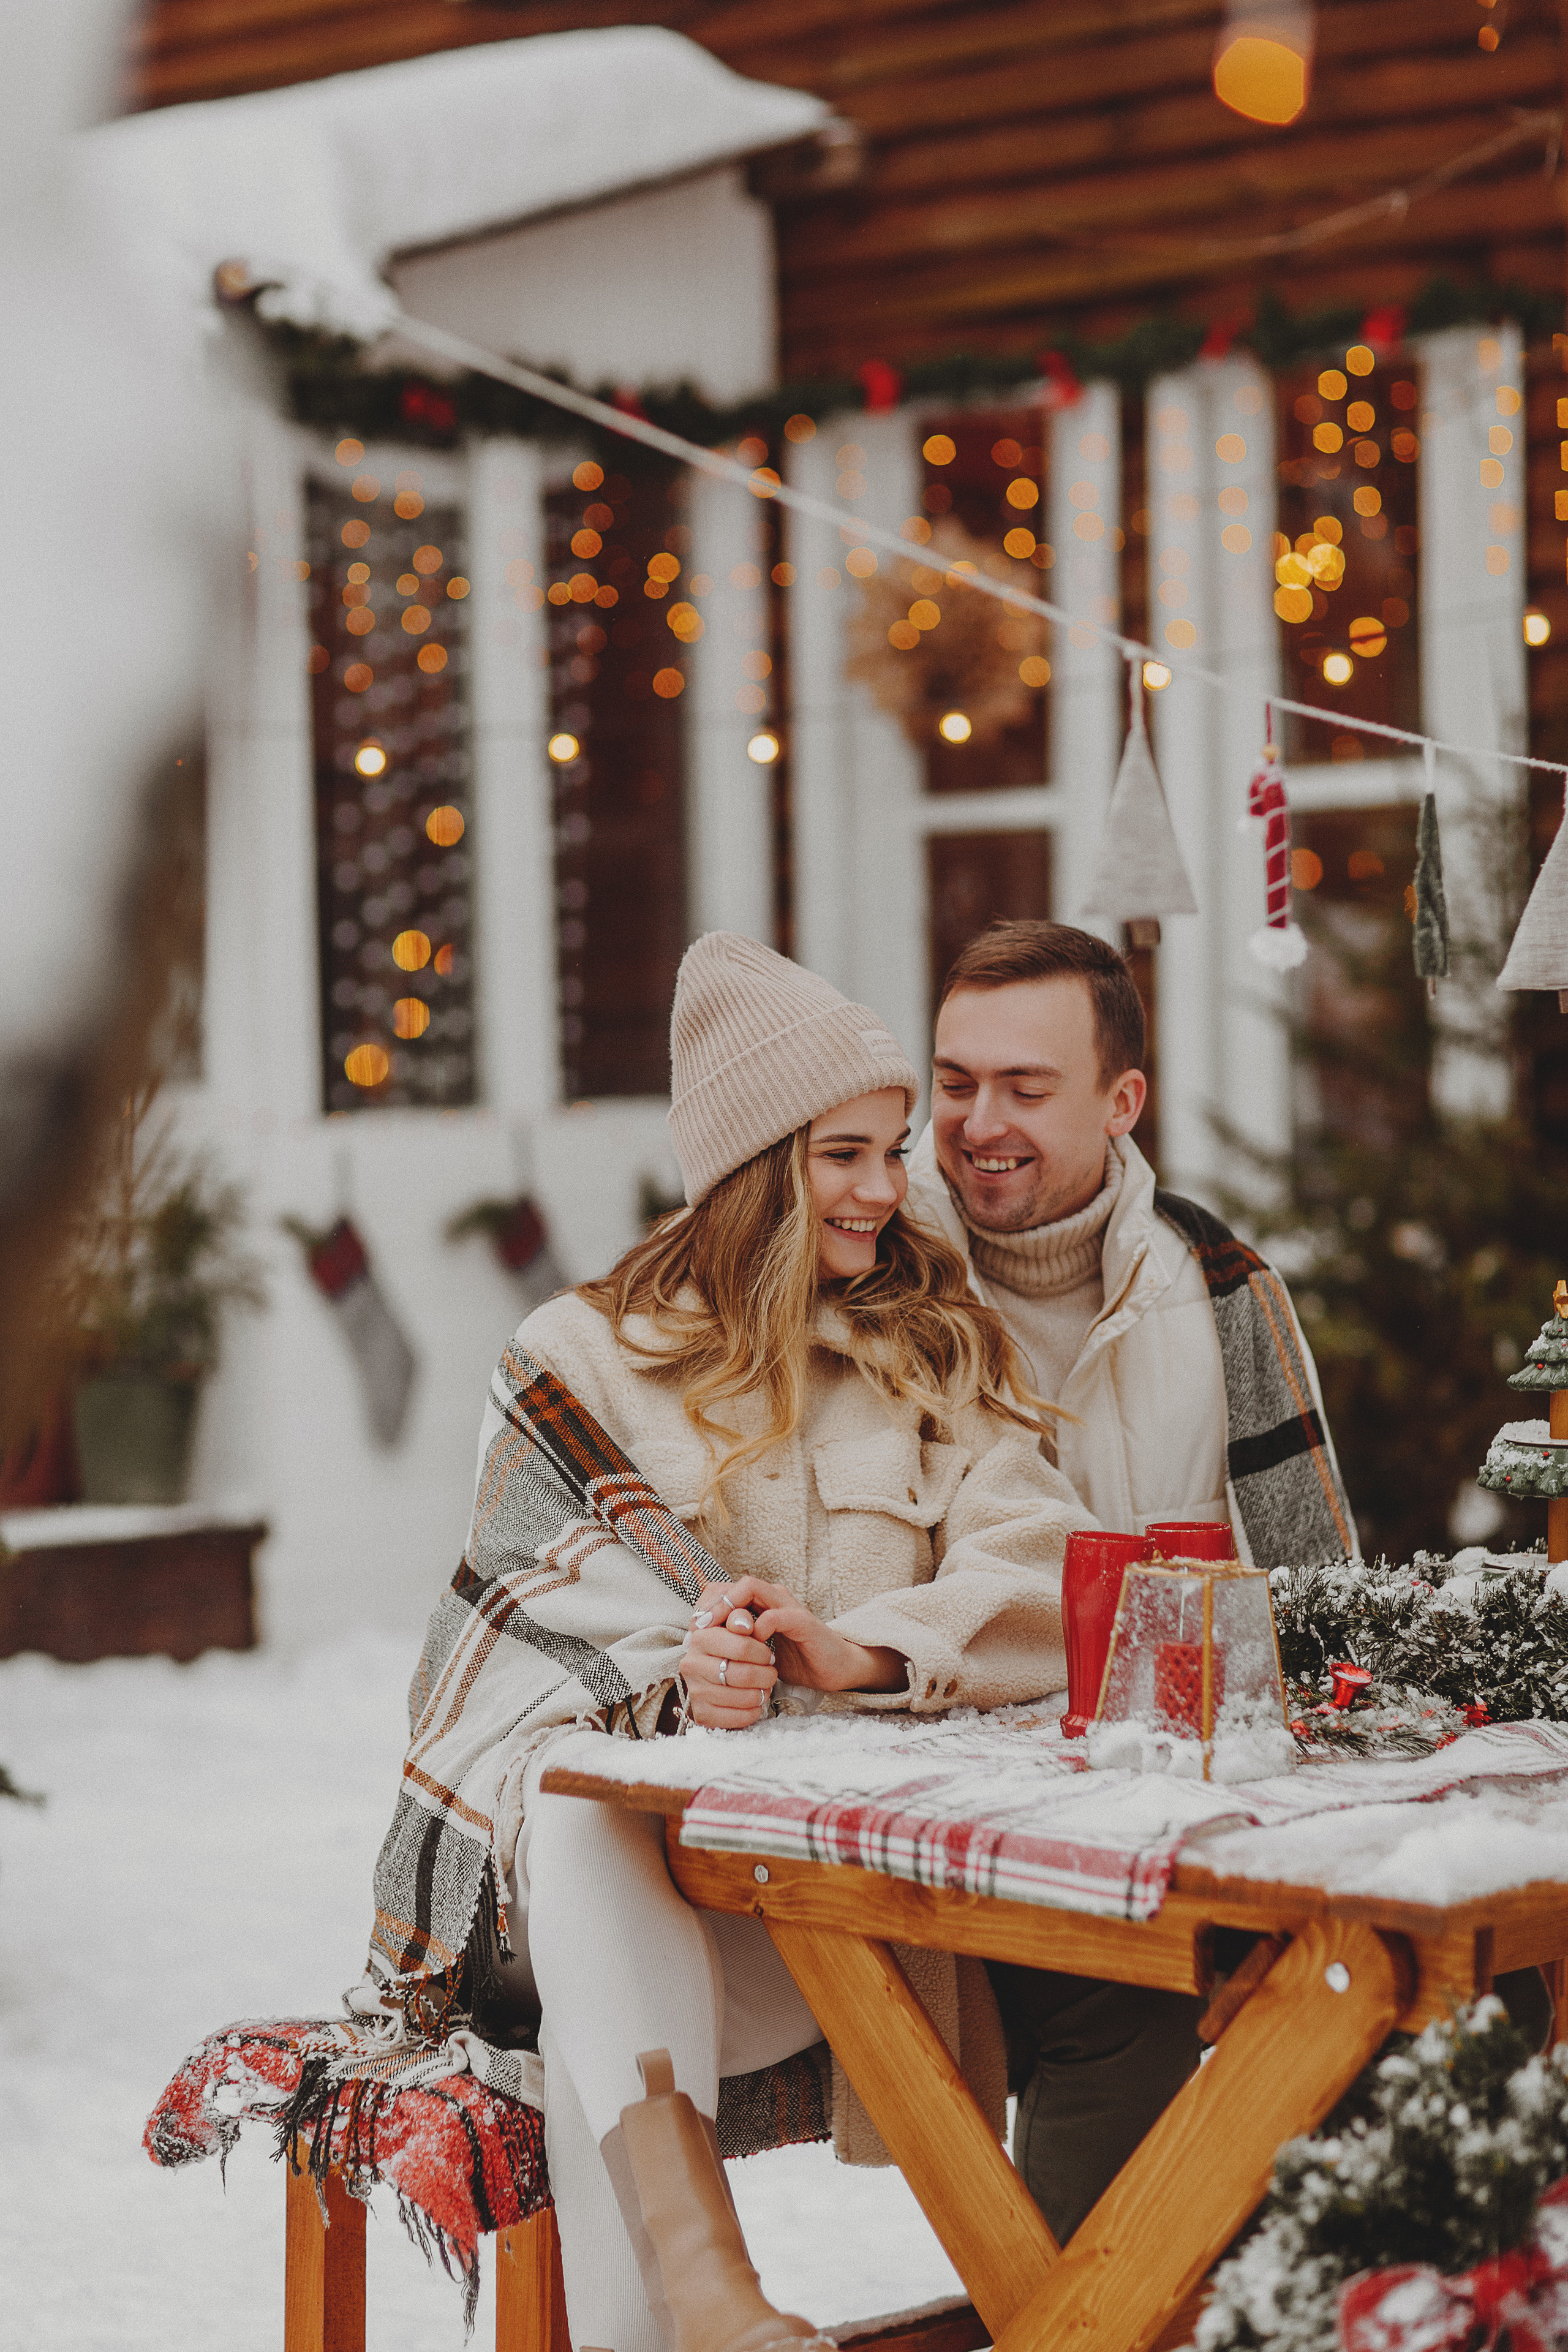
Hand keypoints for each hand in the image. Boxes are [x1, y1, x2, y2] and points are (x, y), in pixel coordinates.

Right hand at [680, 1586, 778, 1728]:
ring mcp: (694, 1690)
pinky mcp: (701, 1713)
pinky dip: (752, 1712)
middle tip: (771, 1673)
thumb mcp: (737, 1627)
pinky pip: (735, 1718)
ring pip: (742, 1698)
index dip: (762, 1653)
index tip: (767, 1654)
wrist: (717, 1672)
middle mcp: (691, 1664)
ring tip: (765, 1687)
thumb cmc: (733, 1647)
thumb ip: (741, 1618)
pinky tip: (755, 1704)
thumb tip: (744, 1621)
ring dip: (761, 1694)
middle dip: (765, 1676)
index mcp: (700, 1637)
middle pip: (743, 1675)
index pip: (742, 1647)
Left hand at [692, 1577, 906, 1699]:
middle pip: (734, 1584)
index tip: (695, 1631)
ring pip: (752, 1588)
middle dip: (714, 1604)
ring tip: (723, 1632)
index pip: (724, 1590)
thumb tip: (702, 1646)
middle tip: (702, 1630)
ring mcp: (788, 1606)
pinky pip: (778, 1614)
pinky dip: (762, 1625)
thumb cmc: (796, 1658)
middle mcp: (773, 1597)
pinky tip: (755, 1642)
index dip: (707, 1606)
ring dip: (732, 1608)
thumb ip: (737, 1643)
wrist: (834, 1669)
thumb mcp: (758, 1652)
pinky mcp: (804, 1621)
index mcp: (760, 1603)